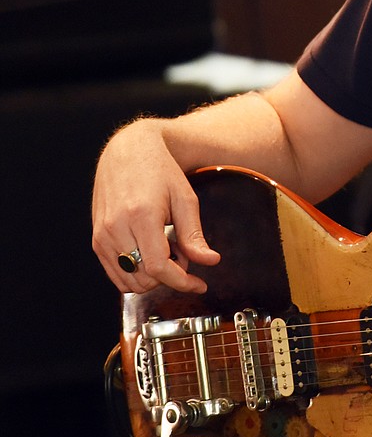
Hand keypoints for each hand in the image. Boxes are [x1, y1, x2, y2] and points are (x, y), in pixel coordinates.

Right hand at [91, 120, 219, 294]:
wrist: (128, 152)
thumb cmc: (160, 171)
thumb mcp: (185, 199)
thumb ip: (194, 235)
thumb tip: (210, 262)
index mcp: (141, 216)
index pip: (159, 267)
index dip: (182, 282)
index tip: (200, 285)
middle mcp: (116, 228)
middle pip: (145, 277)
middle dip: (171, 275)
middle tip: (183, 252)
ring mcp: (102, 236)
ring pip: (129, 281)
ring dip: (153, 276)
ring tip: (167, 249)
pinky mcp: (96, 240)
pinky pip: (116, 273)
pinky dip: (136, 273)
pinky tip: (151, 252)